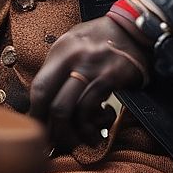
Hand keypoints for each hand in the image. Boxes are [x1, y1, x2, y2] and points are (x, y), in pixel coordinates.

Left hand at [28, 15, 149, 148]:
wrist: (136, 29)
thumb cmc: (104, 40)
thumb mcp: (76, 45)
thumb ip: (60, 69)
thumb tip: (46, 103)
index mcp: (61, 50)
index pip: (38, 87)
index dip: (36, 114)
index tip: (40, 130)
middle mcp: (72, 57)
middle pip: (48, 101)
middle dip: (50, 129)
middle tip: (56, 143)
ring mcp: (90, 66)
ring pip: (66, 109)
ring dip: (70, 134)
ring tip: (78, 141)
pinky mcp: (110, 77)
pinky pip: (90, 108)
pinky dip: (90, 127)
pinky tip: (96, 131)